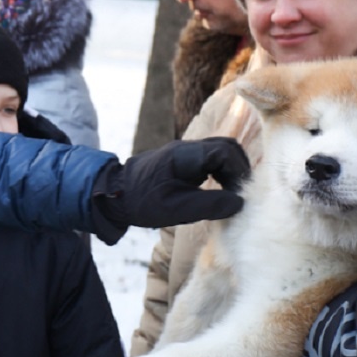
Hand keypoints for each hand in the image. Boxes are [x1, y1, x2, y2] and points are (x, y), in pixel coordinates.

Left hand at [89, 137, 248, 243]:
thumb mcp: (177, 209)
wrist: (114, 194)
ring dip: (230, 170)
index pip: (225, 152)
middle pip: (226, 147)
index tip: (240, 194)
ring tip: (232, 194)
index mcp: (186, 154)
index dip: (239, 171)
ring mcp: (184, 152)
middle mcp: (187, 148)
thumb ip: (210, 205)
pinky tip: (219, 191)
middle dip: (239, 168)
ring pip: (219, 152)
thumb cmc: (143, 202)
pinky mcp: (182, 160)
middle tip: (241, 193)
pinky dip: (220, 172)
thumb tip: (239, 202)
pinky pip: (209, 159)